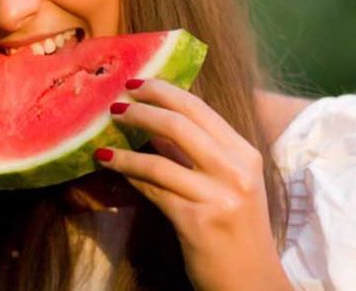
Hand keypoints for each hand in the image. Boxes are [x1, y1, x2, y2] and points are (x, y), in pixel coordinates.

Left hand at [95, 79, 291, 290]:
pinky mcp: (199, 222)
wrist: (252, 282)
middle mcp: (237, 170)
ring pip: (159, 160)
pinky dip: (129, 175)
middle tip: (114, 105)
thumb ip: (197, 152)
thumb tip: (153, 122)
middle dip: (141, 110)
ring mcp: (219, 196)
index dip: (164, 91)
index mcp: (245, 153)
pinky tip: (112, 167)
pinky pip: (153, 190)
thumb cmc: (236, 229)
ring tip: (102, 141)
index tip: (136, 84)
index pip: (199, 108)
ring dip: (125, 148)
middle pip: (179, 124)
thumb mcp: (228, 183)